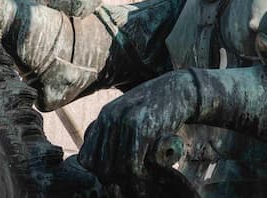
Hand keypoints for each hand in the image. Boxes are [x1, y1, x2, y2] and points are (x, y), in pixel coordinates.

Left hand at [78, 70, 197, 184]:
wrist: (179, 89)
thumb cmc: (155, 106)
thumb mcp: (129, 114)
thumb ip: (113, 131)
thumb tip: (100, 162)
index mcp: (104, 117)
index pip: (86, 157)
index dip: (99, 171)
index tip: (116, 173)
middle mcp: (110, 118)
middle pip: (100, 166)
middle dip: (115, 177)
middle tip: (132, 176)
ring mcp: (125, 123)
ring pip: (117, 168)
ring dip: (130, 177)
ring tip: (144, 172)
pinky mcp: (142, 129)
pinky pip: (133, 164)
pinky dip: (141, 172)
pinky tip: (151, 166)